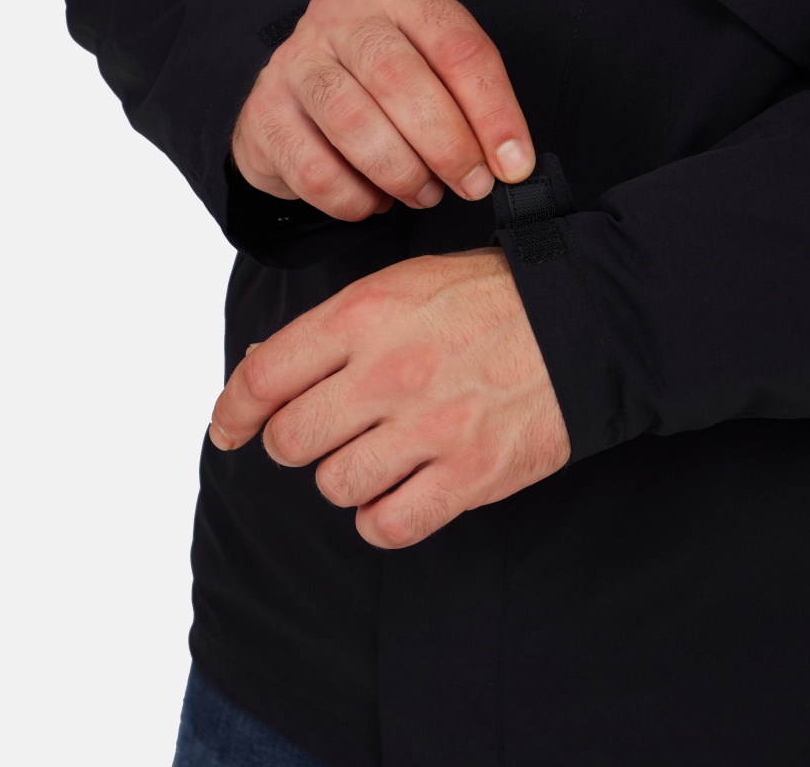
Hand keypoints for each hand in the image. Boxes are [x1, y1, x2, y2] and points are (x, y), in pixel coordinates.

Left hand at [208, 248, 570, 547]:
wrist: (582, 318)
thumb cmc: (490, 297)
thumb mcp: (402, 284)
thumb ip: (331, 327)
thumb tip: (261, 370)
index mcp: (363, 317)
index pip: (264, 378)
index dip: (232, 412)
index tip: (227, 431)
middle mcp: (388, 373)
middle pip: (291, 441)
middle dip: (295, 441)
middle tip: (322, 432)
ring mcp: (429, 428)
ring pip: (335, 485)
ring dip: (346, 475)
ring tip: (378, 453)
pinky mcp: (469, 475)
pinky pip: (388, 525)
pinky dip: (381, 516)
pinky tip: (398, 492)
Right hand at [232, 0, 535, 219]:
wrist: (295, 95)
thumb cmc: (379, 87)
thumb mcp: (432, 72)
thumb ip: (469, 105)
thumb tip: (510, 164)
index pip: (457, 46)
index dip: (493, 111)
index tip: (515, 164)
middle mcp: (342, 16)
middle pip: (400, 79)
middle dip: (446, 145)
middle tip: (471, 185)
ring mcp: (295, 61)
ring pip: (352, 123)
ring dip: (401, 174)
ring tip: (423, 194)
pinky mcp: (264, 112)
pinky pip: (314, 170)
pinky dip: (355, 200)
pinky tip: (373, 200)